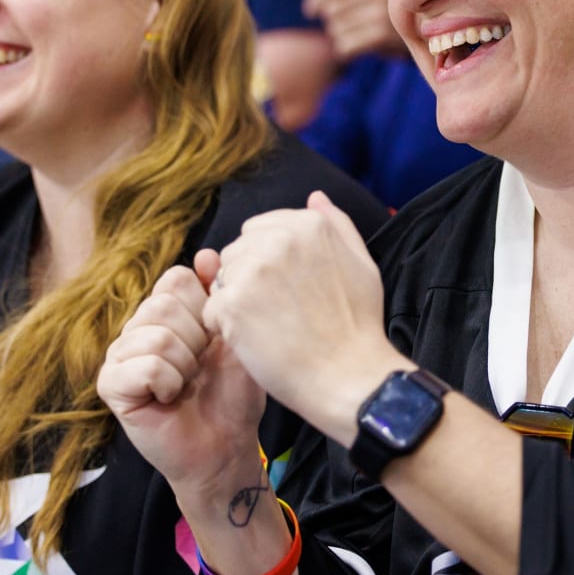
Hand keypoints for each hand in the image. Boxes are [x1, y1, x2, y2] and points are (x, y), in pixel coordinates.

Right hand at [98, 252, 266, 499]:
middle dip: (196, 341)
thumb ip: (220, 296)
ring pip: (157, 335)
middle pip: (164, 305)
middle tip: (200, 369)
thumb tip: (206, 254)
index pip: (175, 280)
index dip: (205, 309)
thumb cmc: (232, 395)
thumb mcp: (235, 338)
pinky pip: (145, 365)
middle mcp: (136, 328)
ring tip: (186, 385)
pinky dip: (169, 384)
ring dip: (185, 365)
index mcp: (164, 313)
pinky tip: (169, 399)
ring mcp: (119, 355)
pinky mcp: (111, 385)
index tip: (214, 341)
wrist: (225, 447)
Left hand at [205, 191, 401, 442]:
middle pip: (236, 250)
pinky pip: (211, 308)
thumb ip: (337, 224)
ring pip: (222, 278)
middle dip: (248, 277)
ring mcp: (253, 271)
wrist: (349, 376)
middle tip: (277, 311)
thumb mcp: (362, 263)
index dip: (267, 261)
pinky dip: (226, 327)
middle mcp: (279, 240)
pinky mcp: (233, 305)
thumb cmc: (358, 325)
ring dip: (236, 300)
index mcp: (309, 225)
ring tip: (269, 326)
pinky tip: (257, 341)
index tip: (286, 289)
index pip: (258, 228)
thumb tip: (315, 197)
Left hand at [301, 0, 406, 60]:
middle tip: (348, 28)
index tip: (309, 11)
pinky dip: (345, 50)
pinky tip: (353, 50)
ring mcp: (383, 10)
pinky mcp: (384, 35)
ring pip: (337, 28)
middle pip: (333, 7)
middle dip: (334, 21)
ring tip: (357, 38)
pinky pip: (346, 44)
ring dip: (340, 37)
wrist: (441, 32)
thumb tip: (313, 6)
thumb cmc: (403, 11)